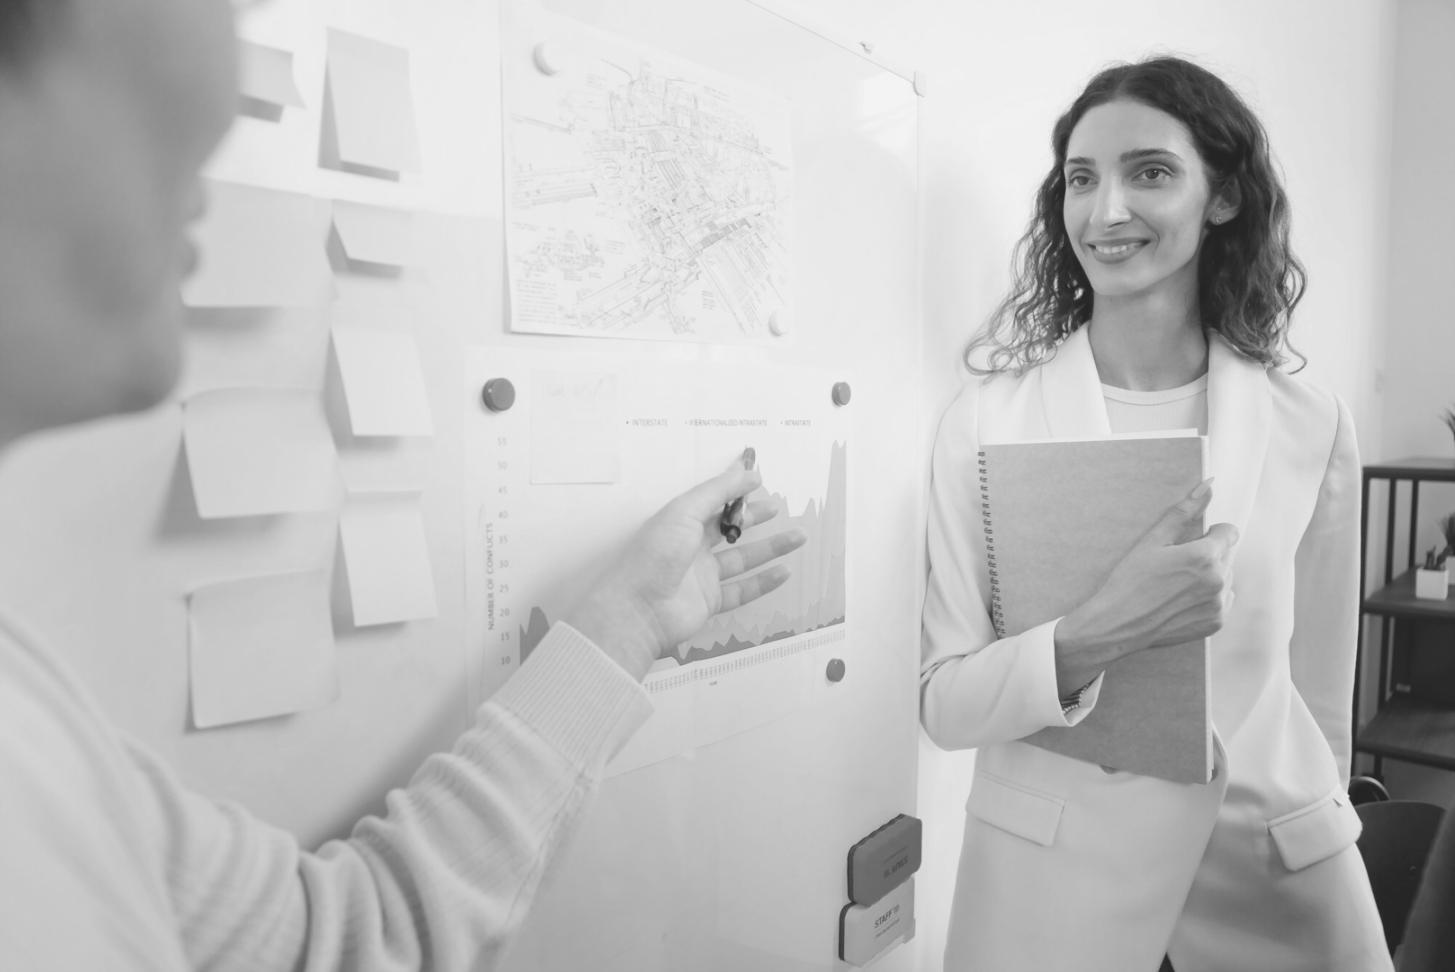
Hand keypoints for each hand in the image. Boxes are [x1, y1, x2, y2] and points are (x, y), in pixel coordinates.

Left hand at [564, 455, 808, 679]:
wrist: (639, 610)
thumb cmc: (656, 555)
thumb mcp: (684, 512)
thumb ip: (717, 491)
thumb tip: (748, 472)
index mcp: (680, 522)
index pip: (712, 502)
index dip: (735, 492)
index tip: (760, 481)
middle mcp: (691, 547)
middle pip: (728, 529)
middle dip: (754, 518)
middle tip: (779, 508)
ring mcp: (701, 576)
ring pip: (742, 558)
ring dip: (770, 548)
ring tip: (798, 537)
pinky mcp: (710, 602)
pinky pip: (742, 590)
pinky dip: (764, 582)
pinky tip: (784, 572)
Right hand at [1053, 479, 1237, 690]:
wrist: (1117, 624)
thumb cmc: (1130, 580)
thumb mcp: (1152, 541)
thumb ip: (1183, 511)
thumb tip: (1209, 484)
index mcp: (1205, 556)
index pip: (1230, 532)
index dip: (1210, 534)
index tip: (1190, 543)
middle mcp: (1218, 580)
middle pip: (1227, 555)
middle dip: (1209, 555)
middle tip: (1176, 566)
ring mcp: (1219, 604)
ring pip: (1226, 578)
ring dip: (1210, 576)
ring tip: (1177, 585)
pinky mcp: (1216, 622)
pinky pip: (1223, 601)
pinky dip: (1208, 598)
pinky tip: (1182, 601)